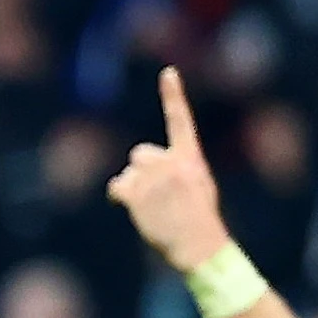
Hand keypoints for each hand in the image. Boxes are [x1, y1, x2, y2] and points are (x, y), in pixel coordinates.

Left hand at [106, 66, 231, 273]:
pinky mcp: (136, 195)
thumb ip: (178, 168)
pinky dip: (119, 194)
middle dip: (143, 169)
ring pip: (129, 171)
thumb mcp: (199, 185)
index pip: (180, 120)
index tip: (168, 73)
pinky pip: (117, 186)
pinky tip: (130, 205)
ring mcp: (153, 178)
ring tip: (150, 205)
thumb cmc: (199, 218)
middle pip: (140, 153)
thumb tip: (149, 166)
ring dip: (133, 184)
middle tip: (157, 192)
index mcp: (190, 158)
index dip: (173, 95)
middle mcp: (170, 163)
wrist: (196, 243)